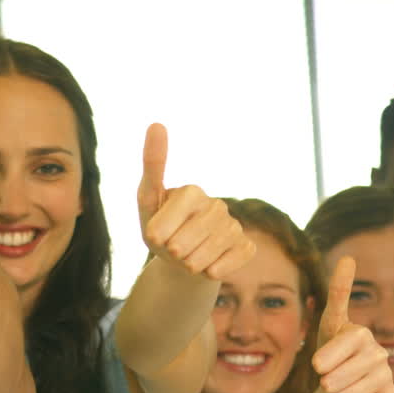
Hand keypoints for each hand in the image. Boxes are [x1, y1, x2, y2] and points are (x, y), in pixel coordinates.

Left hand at [137, 123, 254, 278]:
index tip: (154, 235)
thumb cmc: (160, 229)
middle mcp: (217, 205)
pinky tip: (208, 266)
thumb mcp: (147, 200)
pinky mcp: (246, 246)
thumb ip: (153, 164)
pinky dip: (214, 269)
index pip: (170, 218)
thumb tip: (157, 122)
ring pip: (205, 256)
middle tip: (173, 248)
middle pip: (185, 242)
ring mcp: (233, 226)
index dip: (158, 232)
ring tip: (187, 258)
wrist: (180, 262)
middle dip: (173, 252)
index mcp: (193, 191)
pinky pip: (226, 265)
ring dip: (190, 264)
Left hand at [310, 257, 393, 392]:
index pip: (347, 342)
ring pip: (360, 389)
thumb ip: (338, 293)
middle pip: (351, 369)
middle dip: (332, 381)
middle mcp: (378, 352)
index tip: (315, 367)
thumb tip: (349, 257)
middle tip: (324, 385)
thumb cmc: (332, 353)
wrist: (339, 388)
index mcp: (360, 334)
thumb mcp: (329, 324)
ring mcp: (386, 374)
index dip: (329, 356)